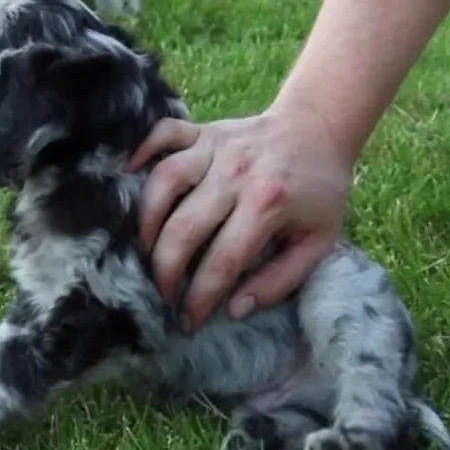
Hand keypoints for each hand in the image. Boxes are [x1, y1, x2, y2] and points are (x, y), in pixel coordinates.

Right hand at [130, 106, 353, 331]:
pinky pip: (162, 134)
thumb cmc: (319, 191)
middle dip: (165, 272)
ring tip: (144, 250)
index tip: (188, 321)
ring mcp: (216, 146)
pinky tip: (128, 176)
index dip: (200, 297)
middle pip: (183, 228)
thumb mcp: (319, 242)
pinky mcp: (203, 130)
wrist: (320, 129)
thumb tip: (235, 309)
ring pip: (163, 181)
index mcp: (268, 204)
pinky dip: (141, 150)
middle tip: (163, 295)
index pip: (222, 261)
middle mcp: (236, 173)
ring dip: (145, 221)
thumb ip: (281, 280)